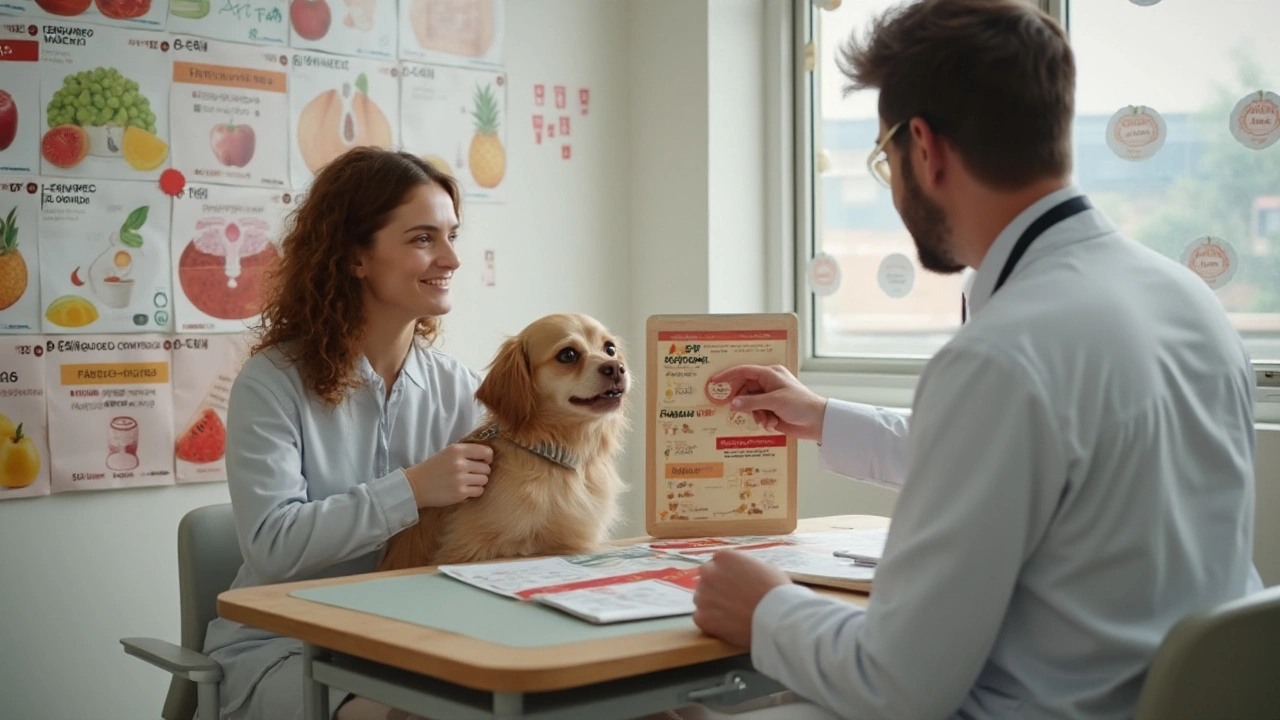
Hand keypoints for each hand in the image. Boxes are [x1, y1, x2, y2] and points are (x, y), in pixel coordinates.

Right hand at [404, 443, 492, 507]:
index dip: (487, 458)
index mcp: (457, 450)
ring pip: (484, 480)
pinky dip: (474, 491)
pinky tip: (466, 489)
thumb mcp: (447, 453)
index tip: (483, 462)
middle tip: (472, 474)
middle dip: (482, 472)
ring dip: (479, 482)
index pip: (486, 452)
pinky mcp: (460, 493)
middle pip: (486, 468)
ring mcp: (460, 479)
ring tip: (468, 482)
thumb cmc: (433, 468)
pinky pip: (479, 491)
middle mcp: (460, 463)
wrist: (416, 486)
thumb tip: (488, 456)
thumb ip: (466, 452)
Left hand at [693, 549, 792, 647]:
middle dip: (716, 586)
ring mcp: (703, 595)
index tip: (734, 583)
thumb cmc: (775, 591)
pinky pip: (700, 617)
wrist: (776, 617)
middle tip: (731, 598)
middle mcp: (709, 573)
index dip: (726, 573)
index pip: (717, 562)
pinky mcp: (702, 617)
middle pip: (706, 577)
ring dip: (711, 603)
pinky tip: (725, 624)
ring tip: (730, 613)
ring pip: (701, 598)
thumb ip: (746, 567)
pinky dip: (710, 621)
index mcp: (724, 557)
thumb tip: (744, 573)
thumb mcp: (764, 567)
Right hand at [710, 365, 827, 441]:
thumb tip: (733, 403)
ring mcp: (770, 398)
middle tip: (740, 411)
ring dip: (756, 415)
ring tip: (767, 421)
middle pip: (745, 391)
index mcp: (770, 374)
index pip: (744, 371)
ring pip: (750, 405)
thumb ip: (752, 402)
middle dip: (745, 403)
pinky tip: (773, 424)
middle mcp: (768, 384)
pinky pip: (757, 415)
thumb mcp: (775, 401)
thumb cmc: (801, 404)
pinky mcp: (772, 411)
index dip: (728, 375)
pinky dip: (763, 421)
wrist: (817, 422)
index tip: (714, 381)